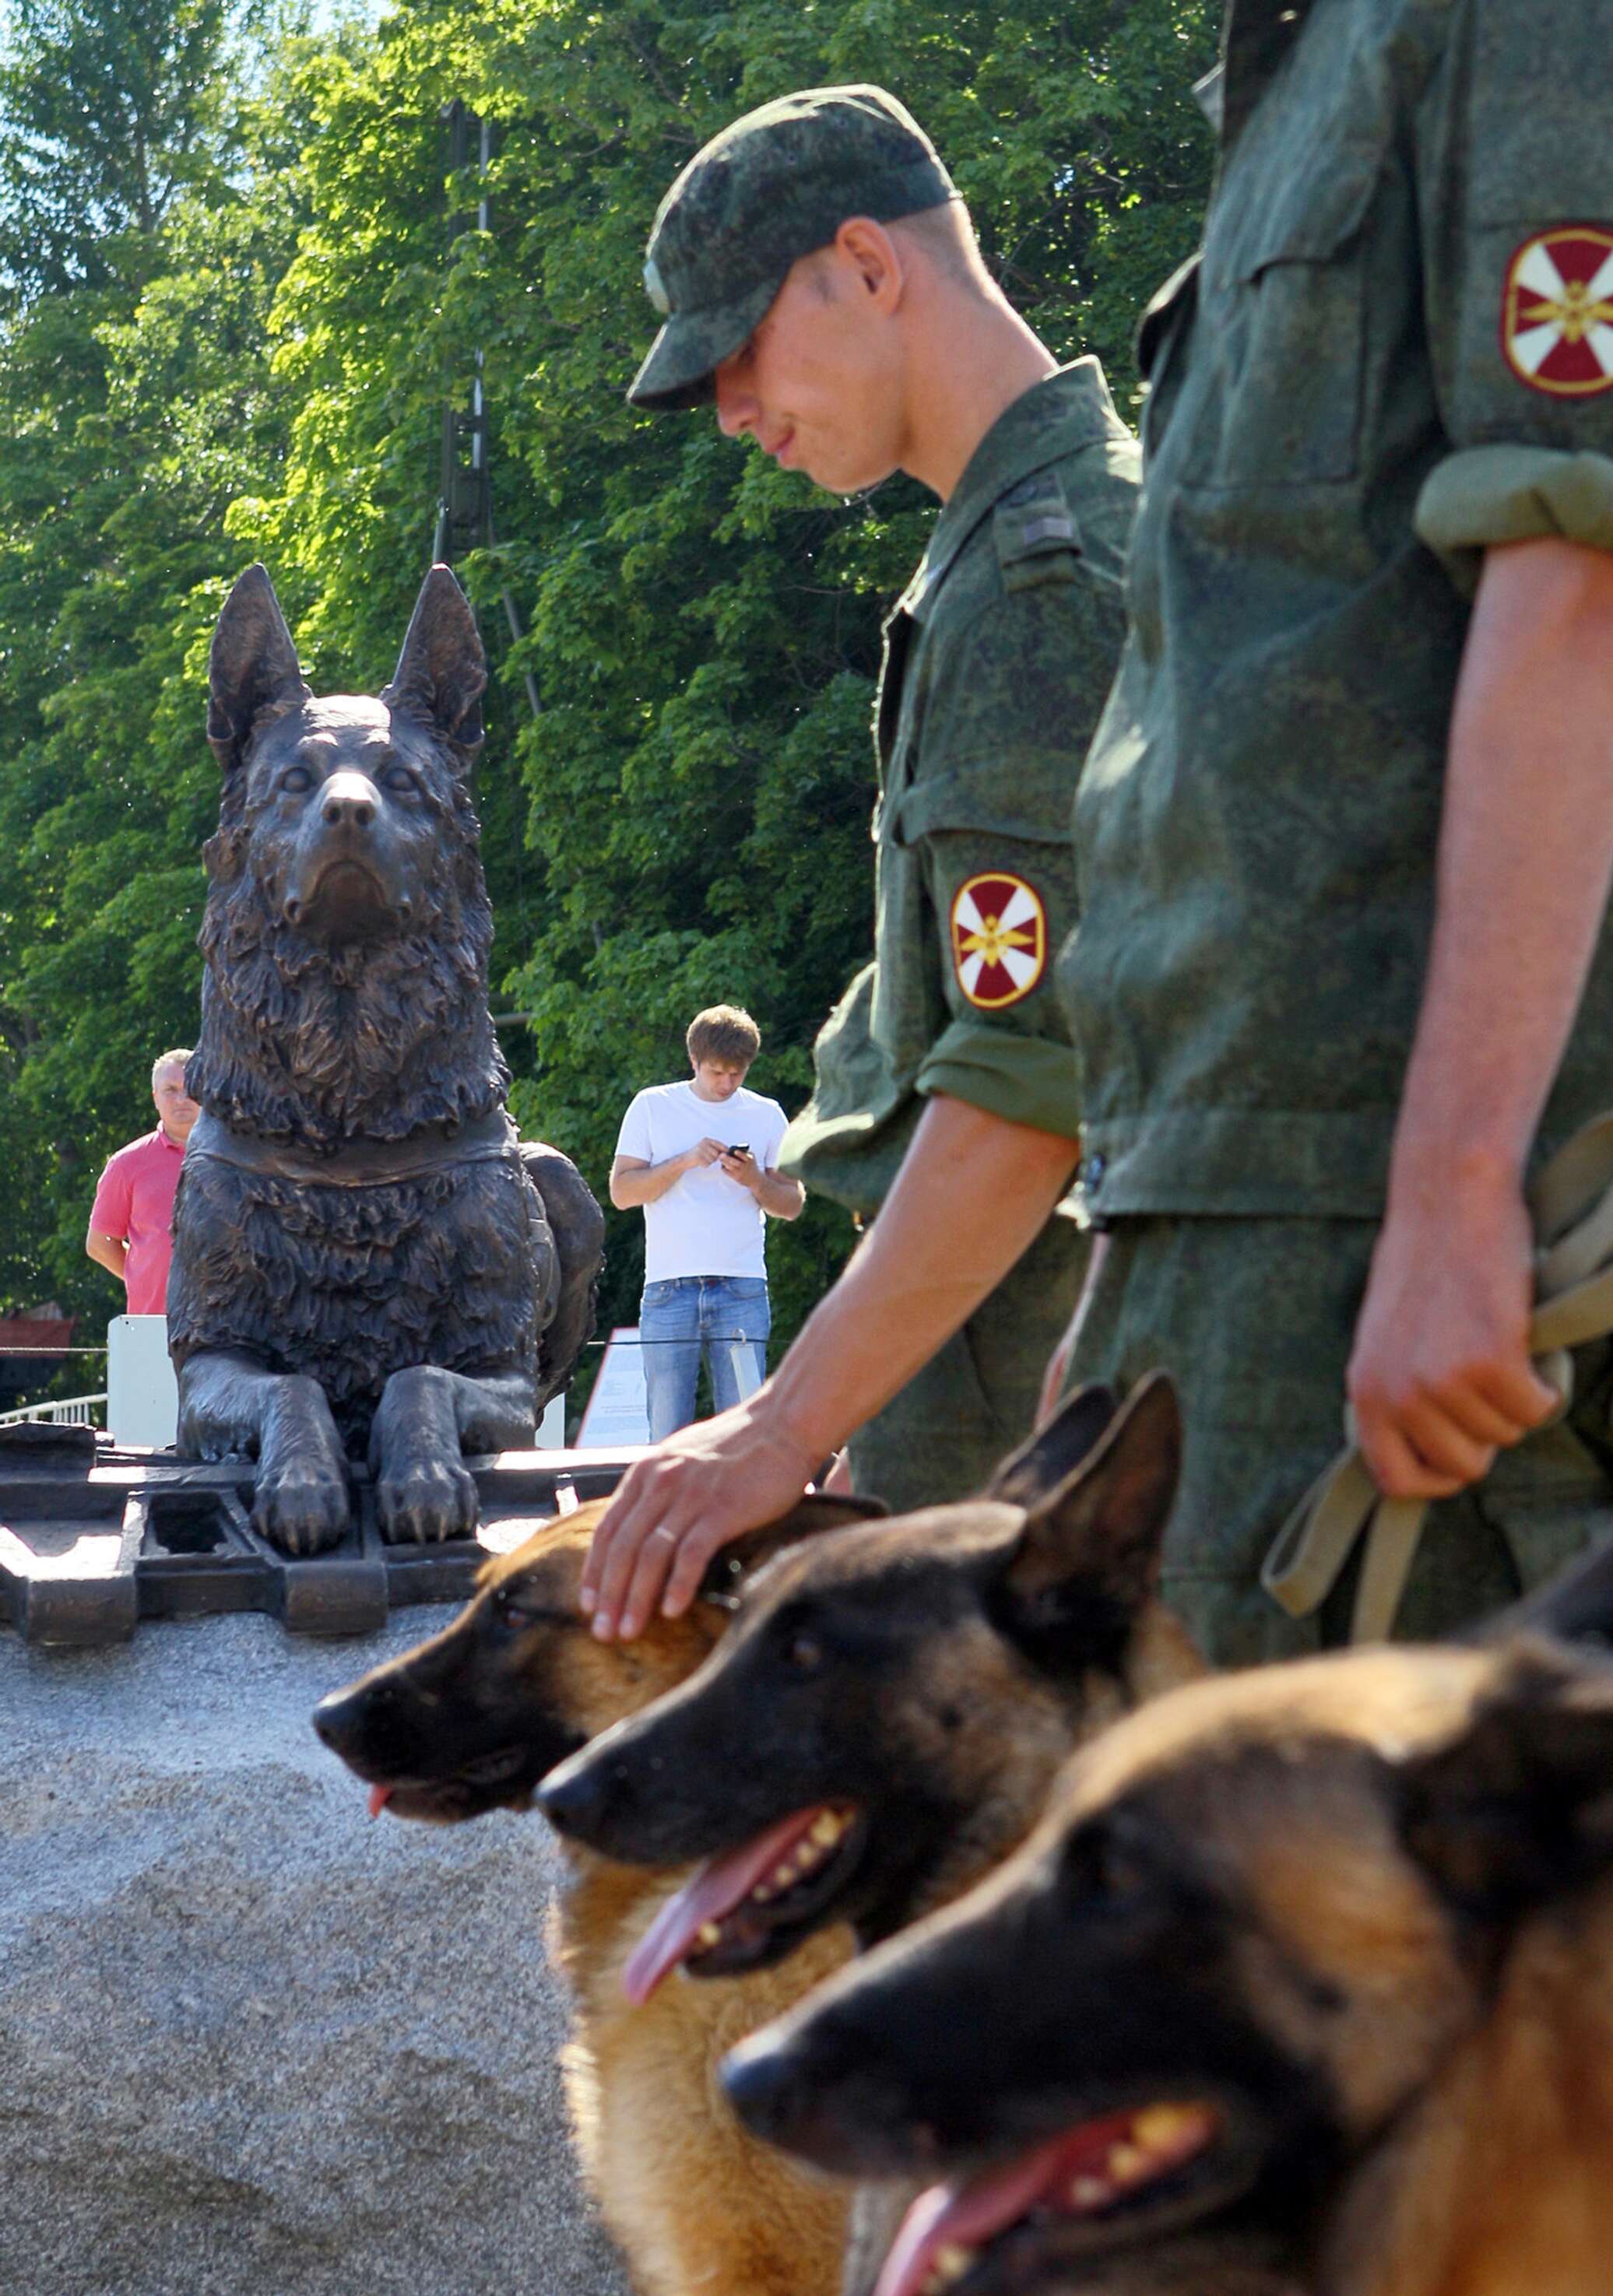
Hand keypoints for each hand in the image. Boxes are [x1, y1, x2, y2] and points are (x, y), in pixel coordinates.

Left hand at [579, 1399, 816, 1639]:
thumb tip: (639, 1529)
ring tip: (629, 1631)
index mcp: (646, 1473)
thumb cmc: (736, 1448)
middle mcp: (661, 1482)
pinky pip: (691, 1553)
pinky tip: (672, 1611)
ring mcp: (691, 1495)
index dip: (594, 1571)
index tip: (589, 1605)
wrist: (781, 1425)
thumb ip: (657, 1489)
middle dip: (610, 1595)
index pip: (607, 1530)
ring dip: (636, 1598)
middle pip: (624, 1548)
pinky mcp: (722, 1508)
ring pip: (651, 1555)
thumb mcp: (681, 1459)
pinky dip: (678, 1585)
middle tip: (603, 1633)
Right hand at [682, 1137, 727, 1172]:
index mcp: (707, 1140)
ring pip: (713, 1159)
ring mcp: (701, 1149)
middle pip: (717, 1153)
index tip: (728, 1155)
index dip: (725, 1150)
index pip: (719, 1144)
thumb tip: (727, 1152)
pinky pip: (707, 1163)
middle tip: (707, 1158)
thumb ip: (716, 1149)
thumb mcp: (706, 1148)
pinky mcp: (698, 1157)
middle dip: (714, 1158)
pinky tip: (700, 1163)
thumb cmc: (697, 1155)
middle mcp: (704, 1143)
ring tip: (703, 1160)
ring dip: (709, 1162)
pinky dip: (705, 1165)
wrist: (684, 1160)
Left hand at [719, 1146, 759, 1192]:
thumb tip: (733, 1148)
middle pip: (736, 1163)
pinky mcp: (736, 1178)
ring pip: (731, 1167)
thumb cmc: (751, 1165)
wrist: (755, 1179)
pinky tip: (723, 1164)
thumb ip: (744, 1152)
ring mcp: (741, 1173)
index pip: (745, 1156)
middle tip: (721, 1155)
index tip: (735, 1151)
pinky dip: (724, 1168)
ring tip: (720, 1158)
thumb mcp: (751, 1157)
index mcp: (750, 1159)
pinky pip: (728, 1172)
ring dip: (724, 1162)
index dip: (740, 1154)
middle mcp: (746, 1167)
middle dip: (728, 1159)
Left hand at [1348, 1177, 1557, 1498]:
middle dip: (1487, 1434)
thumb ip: (1397, 1393)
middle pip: (1464, 1466)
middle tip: (1492, 1388)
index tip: (1463, 1454)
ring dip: (1516, 1399)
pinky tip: (1530, 1348)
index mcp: (1365, 1391)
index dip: (1437, 1479)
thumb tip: (1428, 1449)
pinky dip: (1546, 1384)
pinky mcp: (1490, 1362)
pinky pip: (1536, 1408)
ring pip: (1505, 1434)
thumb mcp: (1386, 1339)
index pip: (1395, 1480)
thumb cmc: (1425, 1264)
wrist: (1449, 1202)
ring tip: (1504, 1349)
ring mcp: (1441, 1382)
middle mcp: (1397, 1395)